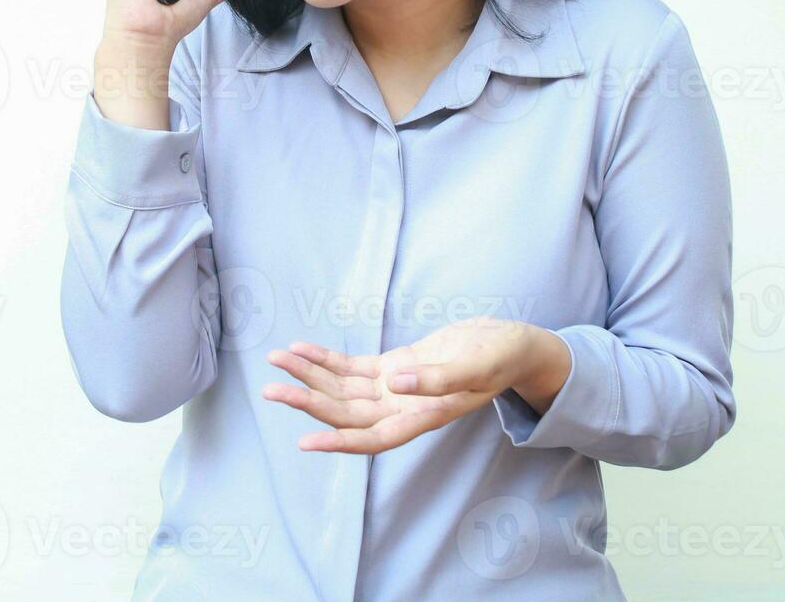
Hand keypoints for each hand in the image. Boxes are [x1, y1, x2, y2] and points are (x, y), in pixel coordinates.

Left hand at [261, 316, 570, 453]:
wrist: (513, 343)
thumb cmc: (500, 355)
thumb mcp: (475, 364)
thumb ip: (437, 378)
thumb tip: (395, 382)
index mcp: (424, 415)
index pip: (373, 437)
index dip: (340, 441)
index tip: (305, 441)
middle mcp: (404, 407)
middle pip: (347, 412)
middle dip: (308, 401)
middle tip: (271, 390)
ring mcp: (396, 388)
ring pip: (343, 389)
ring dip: (310, 377)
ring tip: (276, 361)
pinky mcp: (394, 367)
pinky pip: (353, 368)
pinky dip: (327, 360)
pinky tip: (301, 350)